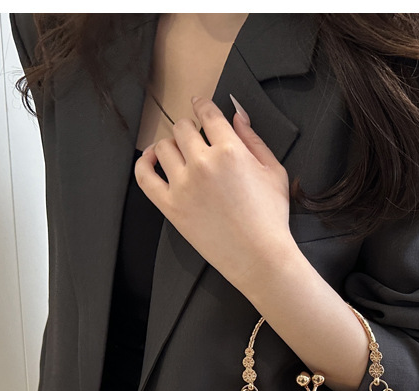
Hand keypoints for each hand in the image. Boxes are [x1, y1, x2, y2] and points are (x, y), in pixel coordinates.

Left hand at [135, 95, 294, 290]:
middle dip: (189, 129)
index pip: (207, 114)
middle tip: (195, 138)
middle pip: (182, 128)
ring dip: (171, 145)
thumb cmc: (271, 218)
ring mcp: (183, 185)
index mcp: (230, 151)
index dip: (202, 105)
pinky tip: (152, 160)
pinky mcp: (171, 206)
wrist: (260, 257)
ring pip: (163, 147)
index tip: (198, 105)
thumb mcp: (274, 171)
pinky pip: (144, 175)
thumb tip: (236, 114)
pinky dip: (144, 163)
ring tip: (179, 154)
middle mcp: (203, 163)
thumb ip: (254, 139)